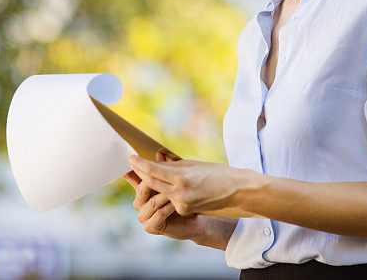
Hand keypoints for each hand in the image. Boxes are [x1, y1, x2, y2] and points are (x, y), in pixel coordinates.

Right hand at [123, 151, 202, 239]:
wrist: (191, 220)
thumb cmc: (181, 199)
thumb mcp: (173, 182)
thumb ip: (164, 169)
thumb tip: (159, 153)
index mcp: (141, 190)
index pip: (133, 178)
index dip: (132, 170)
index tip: (131, 158)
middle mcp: (139, 203)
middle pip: (142, 188)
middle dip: (154, 181)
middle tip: (166, 175)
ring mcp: (143, 216)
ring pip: (152, 202)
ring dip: (165, 196)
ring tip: (177, 191)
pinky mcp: (151, 227)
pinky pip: (159, 215)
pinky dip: (168, 208)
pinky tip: (176, 204)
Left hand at [128, 154, 247, 215]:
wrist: (236, 190)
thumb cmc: (216, 172)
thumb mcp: (193, 165)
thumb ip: (172, 166)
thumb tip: (156, 161)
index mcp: (182, 177)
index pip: (153, 170)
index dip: (140, 164)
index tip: (131, 157)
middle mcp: (179, 192)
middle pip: (152, 182)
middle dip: (141, 173)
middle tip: (133, 164)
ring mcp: (181, 203)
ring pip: (160, 192)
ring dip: (153, 183)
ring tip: (146, 172)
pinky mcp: (184, 210)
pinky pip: (170, 199)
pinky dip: (167, 191)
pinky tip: (167, 185)